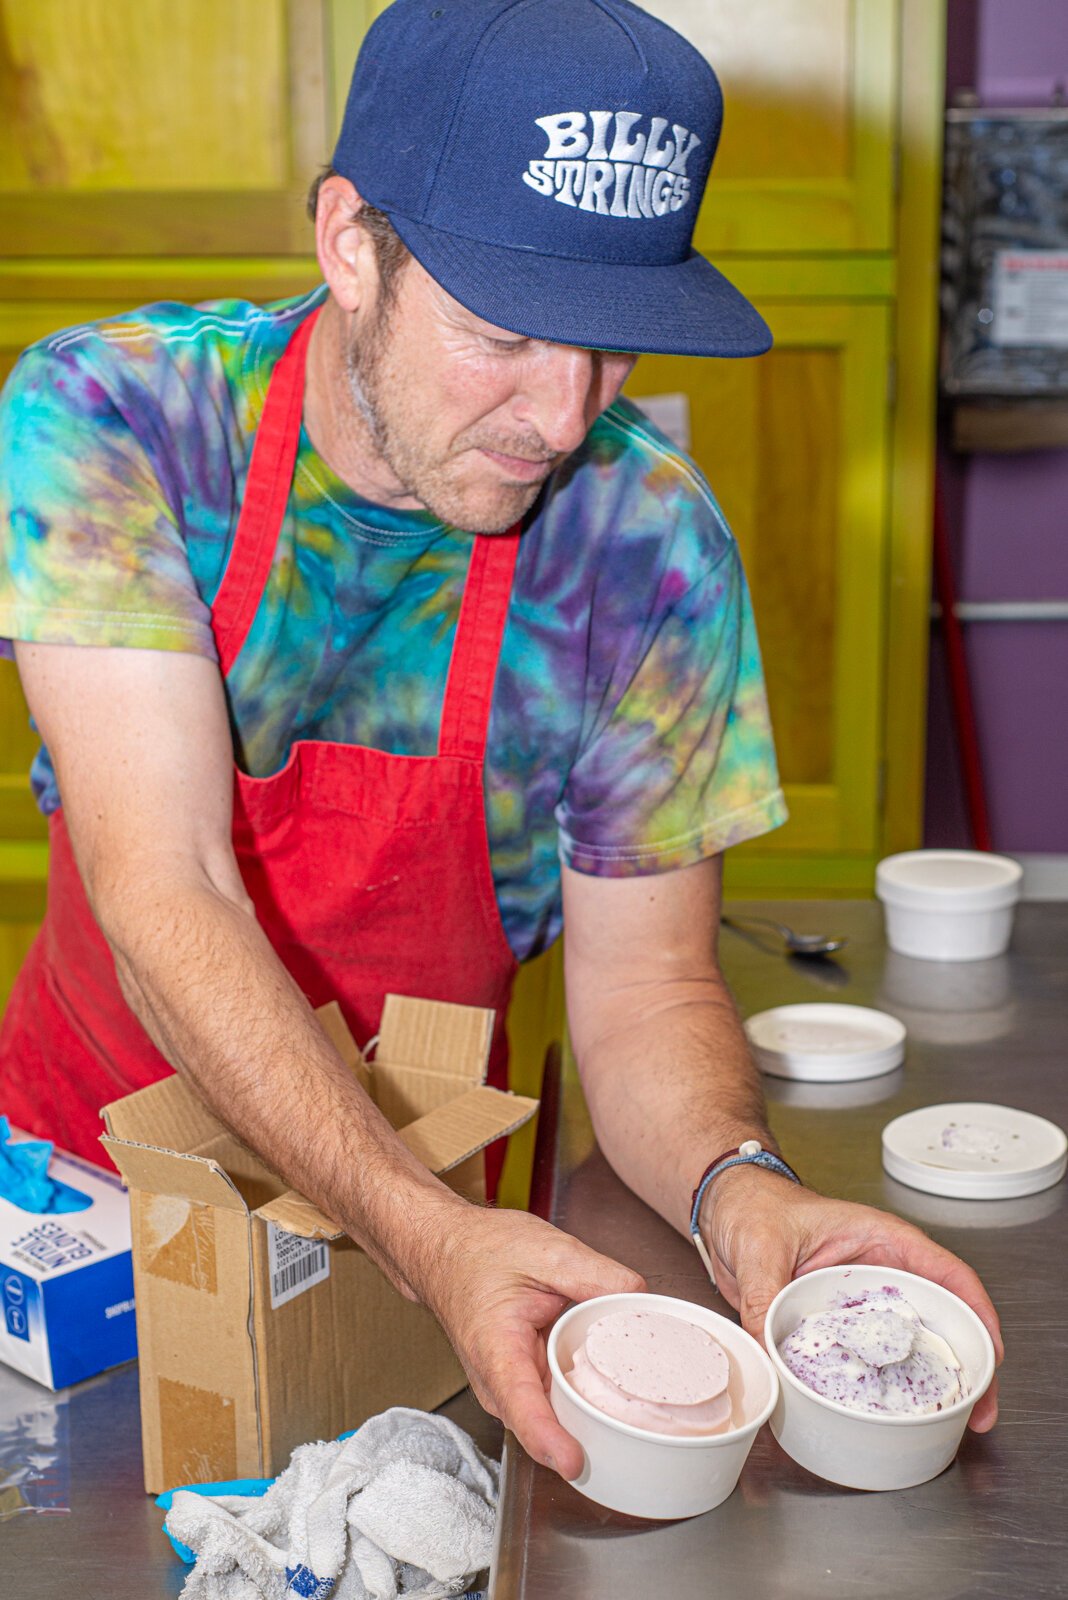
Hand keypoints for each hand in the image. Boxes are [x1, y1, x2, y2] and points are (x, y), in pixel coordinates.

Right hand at [416, 1202, 643, 1477]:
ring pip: (560, 1416)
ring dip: (593, 1408)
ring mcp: (510, 1389)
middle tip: (641, 1409)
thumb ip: (598, 1276)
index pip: (521, 1408)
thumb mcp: (547, 1250)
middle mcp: (498, 1382)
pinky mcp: (522, 1385)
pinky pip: (560, 1400)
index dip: (549, 1440)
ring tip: (632, 1389)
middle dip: (594, 1425)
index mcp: (496, 1349)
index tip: (574, 1461)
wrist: (448, 1250)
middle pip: (550, 1423)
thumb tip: (641, 1302)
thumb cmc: (482, 1251)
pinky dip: (584, 1392)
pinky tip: (609, 1376)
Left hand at [701, 1167, 1003, 1431]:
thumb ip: (764, 1295)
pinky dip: (879, 1381)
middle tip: (976, 1408)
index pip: (946, 1273)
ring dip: (926, 1377)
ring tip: (947, 1419)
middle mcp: (877, 1271)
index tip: (990, 1354)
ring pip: (907, 1341)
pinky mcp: (836, 1323)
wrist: (723, 1211)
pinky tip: (884, 1410)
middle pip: (939, 1315)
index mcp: (879, 1239)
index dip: (976, 1313)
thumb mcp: (761, 1246)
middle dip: (964, 1360)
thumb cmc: (751, 1205)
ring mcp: (859, 1300)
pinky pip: (867, 1355)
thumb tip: (767, 1348)